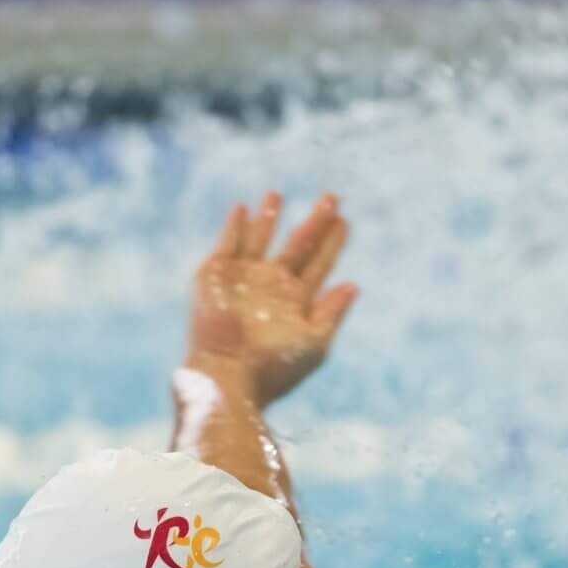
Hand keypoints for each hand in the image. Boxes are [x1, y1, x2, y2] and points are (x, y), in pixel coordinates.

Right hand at [188, 192, 359, 405]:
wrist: (229, 374)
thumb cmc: (274, 366)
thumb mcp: (314, 341)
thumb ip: (332, 313)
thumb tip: (352, 286)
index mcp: (295, 301)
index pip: (319, 263)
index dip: (333, 243)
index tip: (346, 221)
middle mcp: (270, 286)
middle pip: (298, 245)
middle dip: (314, 222)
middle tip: (332, 198)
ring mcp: (242, 279)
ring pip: (260, 239)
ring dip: (268, 217)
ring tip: (278, 194)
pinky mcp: (215, 276)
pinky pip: (227, 244)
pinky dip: (234, 226)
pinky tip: (242, 208)